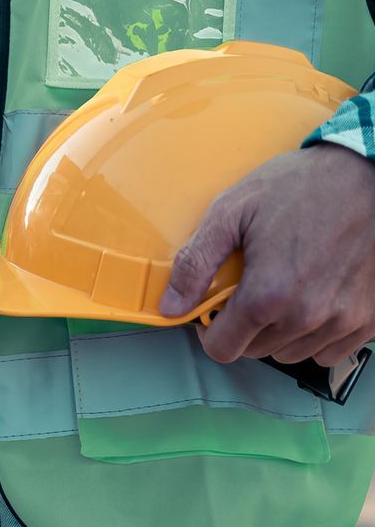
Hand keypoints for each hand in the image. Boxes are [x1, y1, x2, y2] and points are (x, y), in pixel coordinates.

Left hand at [161, 144, 374, 366]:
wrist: (367, 173)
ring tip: (284, 288)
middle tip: (251, 288)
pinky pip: (330, 350)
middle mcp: (308, 316)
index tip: (214, 310)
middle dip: (244, 326)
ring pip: (292, 353)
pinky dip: (316, 334)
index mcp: (268, 294)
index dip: (211, 330)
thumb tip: (170, 306)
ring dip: (280, 332)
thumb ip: (195, 264)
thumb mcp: (231, 213)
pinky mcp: (370, 318)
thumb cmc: (300, 186)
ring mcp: (344, 320)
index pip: (223, 348)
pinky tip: (312, 299)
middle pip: (256, 350)